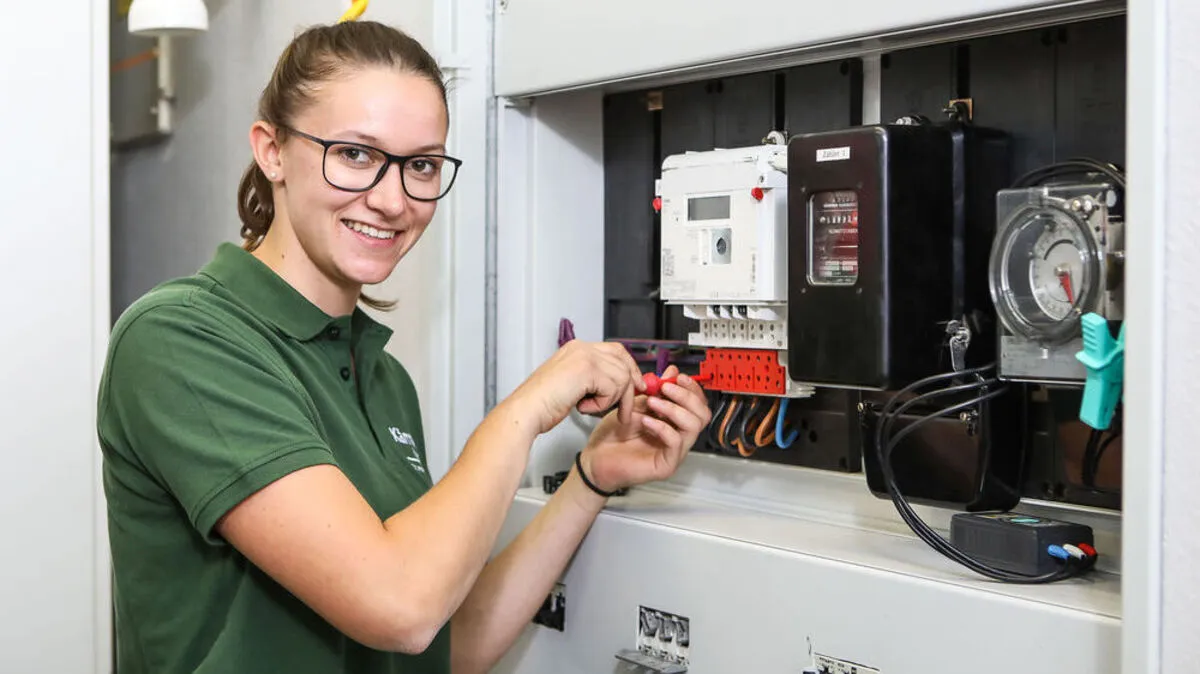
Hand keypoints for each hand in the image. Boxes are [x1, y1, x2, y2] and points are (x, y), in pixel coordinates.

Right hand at [508, 340, 645, 435]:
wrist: (526, 410)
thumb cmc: (543, 403)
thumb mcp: (572, 384)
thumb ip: (592, 378)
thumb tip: (619, 383)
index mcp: (577, 348)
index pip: (616, 350)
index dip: (629, 368)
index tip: (636, 385)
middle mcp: (582, 348)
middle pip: (623, 362)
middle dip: (629, 387)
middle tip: (626, 409)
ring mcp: (585, 356)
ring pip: (621, 377)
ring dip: (611, 399)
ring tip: (590, 408)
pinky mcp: (587, 370)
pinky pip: (612, 389)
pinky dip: (601, 405)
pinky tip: (582, 407)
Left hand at [579, 366, 711, 492]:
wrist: (595, 458)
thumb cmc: (613, 435)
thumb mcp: (635, 405)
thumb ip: (655, 391)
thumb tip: (672, 372)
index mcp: (675, 424)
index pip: (698, 405)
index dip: (692, 389)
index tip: (677, 377)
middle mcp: (679, 438)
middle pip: (702, 415)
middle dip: (686, 396)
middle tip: (666, 388)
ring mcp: (675, 453)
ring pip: (693, 426)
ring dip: (674, 409)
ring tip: (652, 402)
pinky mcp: (667, 465)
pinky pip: (675, 442)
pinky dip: (662, 427)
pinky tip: (645, 420)